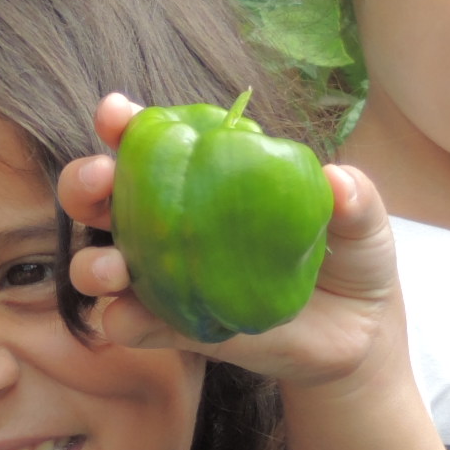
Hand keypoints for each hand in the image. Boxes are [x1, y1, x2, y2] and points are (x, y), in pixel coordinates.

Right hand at [59, 92, 405, 395]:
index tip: (113, 114)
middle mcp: (173, 224)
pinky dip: (122, 320)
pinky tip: (123, 318)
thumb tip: (339, 181)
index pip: (155, 144)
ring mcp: (169, 278)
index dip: (125, 125)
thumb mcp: (364, 225)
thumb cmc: (351, 259)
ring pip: (103, 262)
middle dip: (85, 183)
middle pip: (106, 197)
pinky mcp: (177, 329)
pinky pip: (136, 325)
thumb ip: (355, 201)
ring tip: (110, 266)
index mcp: (207, 180)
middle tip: (98, 180)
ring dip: (91, 261)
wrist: (356, 336)